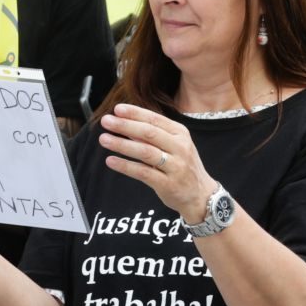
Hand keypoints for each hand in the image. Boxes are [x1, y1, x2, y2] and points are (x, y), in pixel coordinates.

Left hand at [98, 103, 217, 222]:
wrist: (201, 195)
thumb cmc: (183, 167)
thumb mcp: (174, 146)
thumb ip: (151, 136)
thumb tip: (126, 124)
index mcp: (180, 133)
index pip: (154, 119)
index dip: (134, 113)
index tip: (117, 109)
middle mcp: (179, 147)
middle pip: (149, 133)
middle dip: (125, 125)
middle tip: (106, 121)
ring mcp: (175, 166)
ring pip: (145, 151)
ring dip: (122, 144)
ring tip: (104, 139)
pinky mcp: (168, 184)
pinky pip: (143, 172)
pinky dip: (125, 166)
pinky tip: (111, 161)